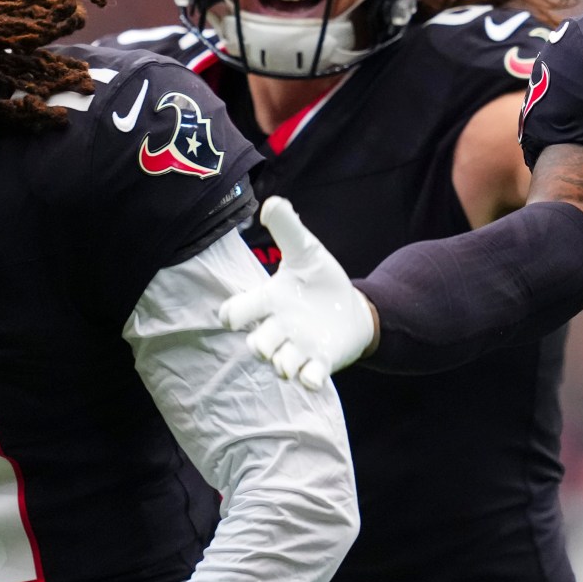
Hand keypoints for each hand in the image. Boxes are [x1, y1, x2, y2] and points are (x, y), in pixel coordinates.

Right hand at [221, 197, 376, 389]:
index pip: (238, 311)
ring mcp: (300, 348)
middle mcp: (279, 328)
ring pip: (281, 364)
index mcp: (269, 301)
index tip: (232, 316)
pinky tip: (313, 376)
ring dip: (283, 365)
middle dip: (258, 347)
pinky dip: (309, 380)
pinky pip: (310, 378)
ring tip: (288, 364)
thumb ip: (287, 227)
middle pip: (257, 345)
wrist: (350, 309)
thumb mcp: (305, 250)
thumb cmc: (319, 280)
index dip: (232, 314)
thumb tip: (272, 202)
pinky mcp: (321, 362)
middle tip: (263, 345)